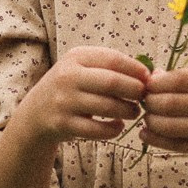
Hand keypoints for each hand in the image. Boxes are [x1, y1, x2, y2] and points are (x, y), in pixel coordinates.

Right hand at [0, 47, 149, 187]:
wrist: (36, 112)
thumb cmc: (71, 87)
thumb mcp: (82, 67)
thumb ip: (111, 66)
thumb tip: (150, 74)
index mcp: (76, 57)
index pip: (113, 59)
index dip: (135, 69)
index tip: (148, 78)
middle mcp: (67, 77)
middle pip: (112, 82)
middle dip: (134, 91)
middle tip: (144, 97)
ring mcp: (64, 101)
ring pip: (107, 107)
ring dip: (128, 111)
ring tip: (134, 111)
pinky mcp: (63, 124)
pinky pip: (97, 130)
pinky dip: (113, 129)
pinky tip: (118, 126)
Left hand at [140, 66, 187, 163]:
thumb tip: (156, 76)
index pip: (178, 80)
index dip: (156, 83)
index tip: (148, 84)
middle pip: (169, 102)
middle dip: (149, 101)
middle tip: (143, 100)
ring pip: (168, 125)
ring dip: (151, 121)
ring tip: (147, 116)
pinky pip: (175, 144)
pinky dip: (156, 139)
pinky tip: (146, 134)